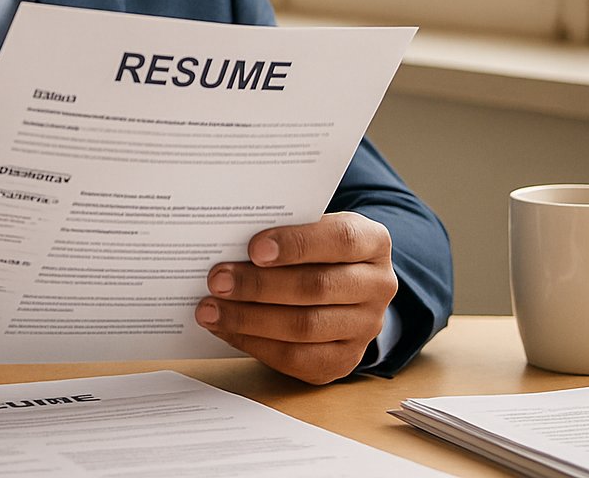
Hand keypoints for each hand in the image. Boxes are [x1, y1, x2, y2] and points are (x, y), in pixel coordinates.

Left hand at [193, 211, 396, 383]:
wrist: (341, 286)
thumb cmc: (315, 249)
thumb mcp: (310, 228)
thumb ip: (282, 231)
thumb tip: (227, 241)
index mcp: (372, 242)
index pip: (339, 240)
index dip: (296, 245)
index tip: (253, 249)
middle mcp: (378, 286)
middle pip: (317, 287)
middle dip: (259, 285)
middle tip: (217, 280)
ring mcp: (365, 327)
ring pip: (305, 327)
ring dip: (249, 319)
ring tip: (210, 309)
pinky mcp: (344, 360)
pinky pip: (297, 359)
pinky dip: (255, 344)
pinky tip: (226, 329)